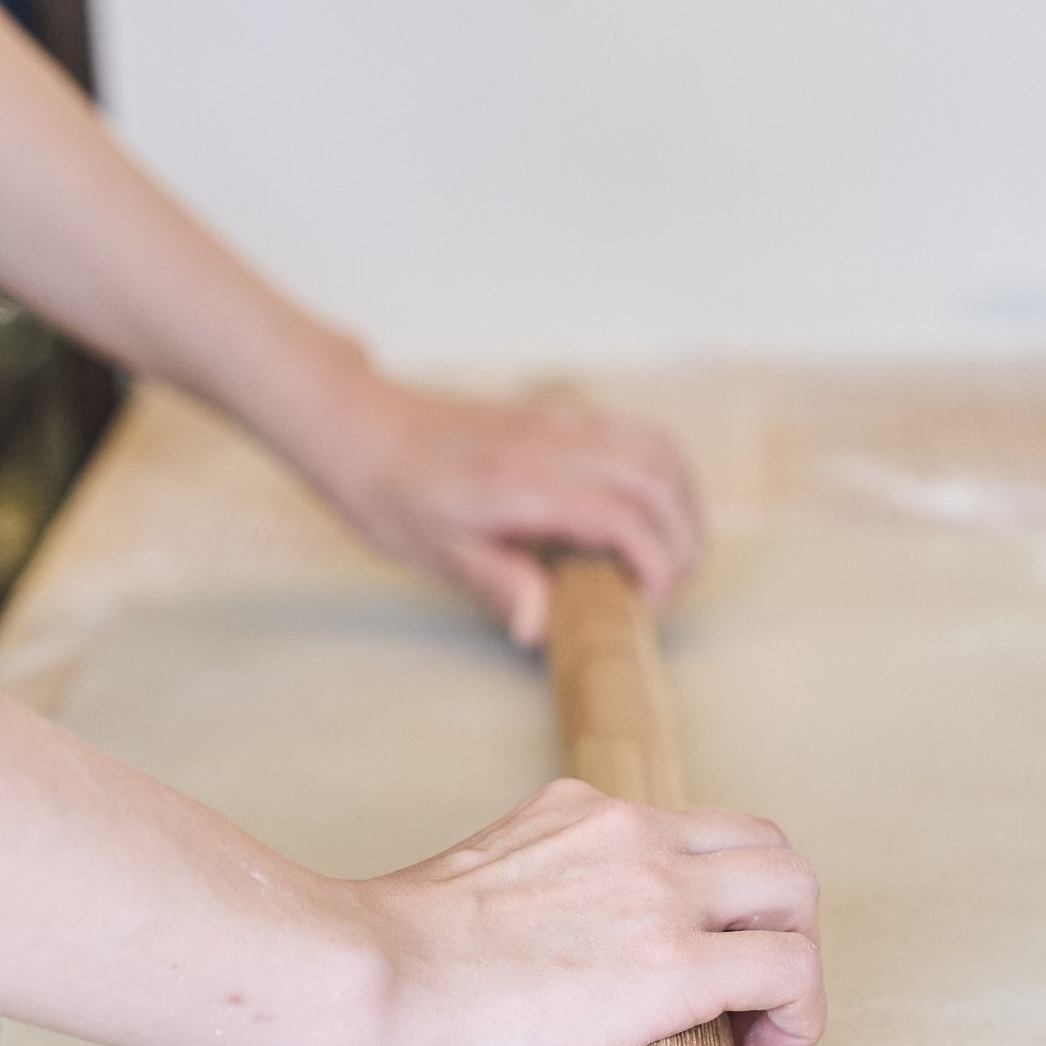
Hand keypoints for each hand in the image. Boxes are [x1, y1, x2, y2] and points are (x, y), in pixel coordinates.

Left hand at [304, 381, 703, 645]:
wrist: (360, 426)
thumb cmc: (390, 493)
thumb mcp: (433, 554)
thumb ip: (497, 585)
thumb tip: (541, 630)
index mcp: (523, 483)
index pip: (625, 517)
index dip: (657, 568)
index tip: (646, 609)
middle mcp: (553, 443)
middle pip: (660, 480)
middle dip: (685, 541)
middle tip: (667, 592)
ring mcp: (560, 421)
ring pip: (659, 449)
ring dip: (681, 504)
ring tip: (667, 556)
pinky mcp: (560, 416)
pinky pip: (635, 433)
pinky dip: (659, 475)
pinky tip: (641, 515)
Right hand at [332, 778, 823, 1045]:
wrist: (361, 980)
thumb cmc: (379, 966)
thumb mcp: (464, 894)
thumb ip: (516, 901)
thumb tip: (515, 964)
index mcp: (576, 815)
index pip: (688, 829)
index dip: (714, 897)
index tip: (687, 963)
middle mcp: (630, 832)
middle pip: (765, 847)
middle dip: (774, 921)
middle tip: (741, 999)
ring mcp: (659, 890)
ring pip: (795, 891)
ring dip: (796, 960)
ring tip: (756, 1033)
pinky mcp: (677, 966)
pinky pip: (790, 969)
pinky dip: (797, 1015)